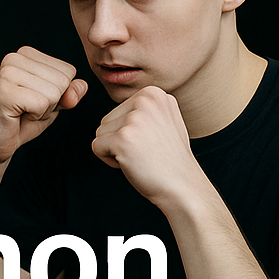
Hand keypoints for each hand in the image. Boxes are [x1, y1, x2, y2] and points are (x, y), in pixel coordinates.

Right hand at [0, 46, 86, 163]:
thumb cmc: (21, 122)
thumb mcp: (53, 104)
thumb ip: (70, 93)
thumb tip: (82, 86)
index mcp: (26, 55)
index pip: (68, 71)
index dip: (58, 94)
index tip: (34, 101)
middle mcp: (15, 58)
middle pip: (63, 81)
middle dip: (51, 103)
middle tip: (27, 109)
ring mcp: (8, 72)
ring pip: (55, 92)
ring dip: (43, 111)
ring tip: (22, 112)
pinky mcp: (5, 91)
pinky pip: (42, 103)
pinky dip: (35, 116)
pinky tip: (17, 116)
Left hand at [91, 86, 201, 207]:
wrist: (182, 185)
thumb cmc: (170, 159)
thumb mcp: (164, 120)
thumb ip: (144, 109)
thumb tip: (122, 108)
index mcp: (154, 93)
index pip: (118, 111)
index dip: (129, 133)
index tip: (151, 142)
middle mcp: (145, 100)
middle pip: (106, 121)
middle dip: (119, 141)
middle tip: (145, 152)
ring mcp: (134, 119)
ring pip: (100, 134)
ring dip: (114, 151)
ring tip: (140, 157)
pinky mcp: (122, 138)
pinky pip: (97, 147)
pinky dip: (110, 161)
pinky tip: (132, 164)